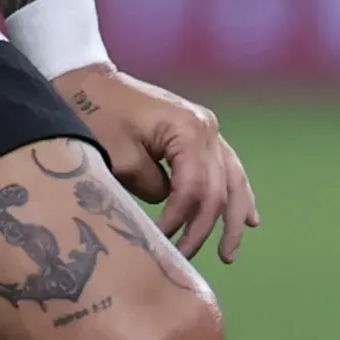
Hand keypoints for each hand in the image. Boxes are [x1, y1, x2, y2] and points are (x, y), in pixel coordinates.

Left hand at [55, 62, 256, 263]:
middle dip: (203, 228)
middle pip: (217, 189)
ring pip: (232, 181)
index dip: (179, 220)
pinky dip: (238, 194)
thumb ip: (150, 186)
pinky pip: (227, 169)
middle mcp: (207, 128)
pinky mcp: (199, 133)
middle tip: (186, 257)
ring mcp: (207, 129)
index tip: (159, 241)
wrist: (89, 82)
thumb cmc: (97, 117)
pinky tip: (249, 219)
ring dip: (232, 219)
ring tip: (228, 253)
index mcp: (188, 129)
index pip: (193, 188)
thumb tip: (168, 206)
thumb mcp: (119, 157)